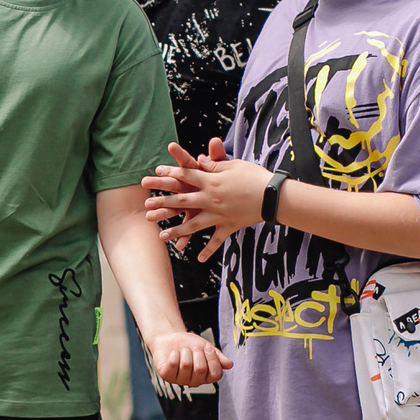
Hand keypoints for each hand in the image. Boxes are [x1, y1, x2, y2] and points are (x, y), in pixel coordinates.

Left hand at [143, 140, 264, 255]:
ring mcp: (219, 215)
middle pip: (182, 202)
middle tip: (146, 206)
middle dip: (163, 204)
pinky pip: (216, 240)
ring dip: (176, 231)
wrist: (273, 196)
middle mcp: (211, 199)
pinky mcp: (229, 226)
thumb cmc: (254, 176)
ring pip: (193, 225)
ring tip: (161, 236)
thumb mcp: (233, 165)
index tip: (153, 174)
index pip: (185, 176)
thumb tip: (199, 161)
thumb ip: (214, 165)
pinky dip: (208, 250)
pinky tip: (198, 259)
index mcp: (211, 181)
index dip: (168, 174)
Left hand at [146, 328, 232, 389]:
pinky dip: (174, 354)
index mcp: (206, 376)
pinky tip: (173, 354)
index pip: (216, 374)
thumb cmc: (190, 344)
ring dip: (185, 352)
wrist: (170, 338)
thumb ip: (218, 357)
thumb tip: (229, 365)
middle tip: (192, 349)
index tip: (207, 348)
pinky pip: (172, 364)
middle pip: (201, 369)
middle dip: (197, 353)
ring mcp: (179, 380)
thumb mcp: (206, 347)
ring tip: (182, 351)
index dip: (213, 359)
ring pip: (186, 365)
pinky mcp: (166, 376)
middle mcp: (194, 381)